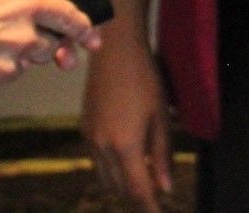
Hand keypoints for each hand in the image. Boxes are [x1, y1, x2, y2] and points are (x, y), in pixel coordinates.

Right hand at [0, 0, 100, 92]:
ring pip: (26, 62)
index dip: (84, 27)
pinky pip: (1, 76)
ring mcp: (5, 65)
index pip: (69, 17)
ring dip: (21, 53)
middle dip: (47, 40)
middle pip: (50, 44)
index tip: (93, 36)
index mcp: (27, 3)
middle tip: (31, 32)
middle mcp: (23, 37)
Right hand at [82, 29, 174, 210]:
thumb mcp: (160, 117)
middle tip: (155, 194)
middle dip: (138, 196)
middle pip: (120, 188)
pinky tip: (126, 157)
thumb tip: (164, 187)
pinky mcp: (84, 129)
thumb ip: (162, 154)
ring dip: (123, 184)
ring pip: (106, 177)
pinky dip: (112, 168)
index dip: (149, 206)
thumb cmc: (145, 80)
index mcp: (125, 145)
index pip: (138, 190)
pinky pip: (97, 161)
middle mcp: (103, 147)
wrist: (114, 51)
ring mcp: (90, 139)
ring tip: (142, 179)